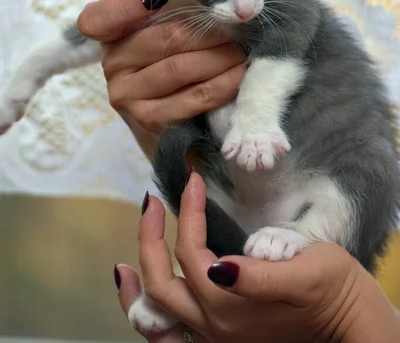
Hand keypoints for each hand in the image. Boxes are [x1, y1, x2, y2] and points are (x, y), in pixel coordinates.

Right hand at [78, 0, 245, 156]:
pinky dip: (223, 83)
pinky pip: (194, 97)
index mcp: (111, 38)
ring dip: (221, 57)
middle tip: (240, 29)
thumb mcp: (161, 38)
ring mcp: (127, 96)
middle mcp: (112, 65)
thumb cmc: (170, 71)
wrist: (171, 128)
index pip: (97, 19)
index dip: (125, 6)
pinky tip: (239, 75)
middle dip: (210, 32)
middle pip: (164, 39)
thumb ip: (172, 14)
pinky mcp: (150, 121)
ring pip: (181, 68)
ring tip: (243, 51)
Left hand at [116, 173, 399, 342]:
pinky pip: (166, 331)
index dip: (188, 212)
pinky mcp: (220, 336)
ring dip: (137, 277)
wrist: (350, 323)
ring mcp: (214, 336)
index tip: (195, 180)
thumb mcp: (306, 272)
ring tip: (127, 248)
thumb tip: (221, 267)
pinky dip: (145, 309)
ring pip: (155, 312)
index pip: (191, 251)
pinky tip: (134, 288)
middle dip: (150, 235)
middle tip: (153, 199)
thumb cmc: (333, 290)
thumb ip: (259, 276)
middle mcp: (214, 326)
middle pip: (162, 278)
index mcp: (231, 304)